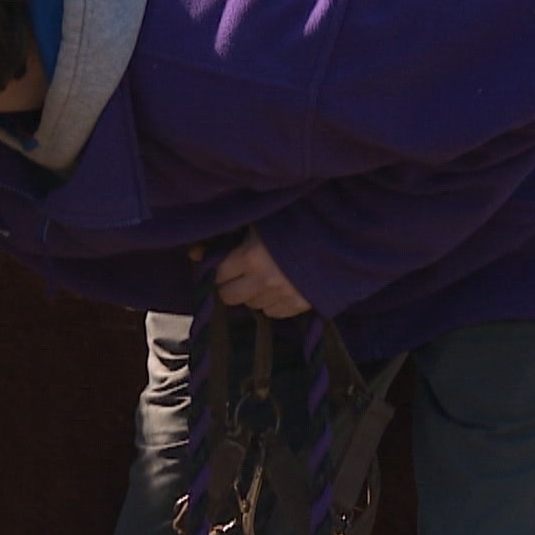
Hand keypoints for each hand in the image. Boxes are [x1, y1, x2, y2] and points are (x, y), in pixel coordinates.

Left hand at [195, 227, 311, 318]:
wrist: (342, 232)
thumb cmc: (297, 220)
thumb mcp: (259, 221)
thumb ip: (227, 236)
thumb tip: (193, 253)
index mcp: (251, 256)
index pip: (218, 275)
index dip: (218, 269)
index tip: (223, 263)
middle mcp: (264, 280)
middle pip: (229, 297)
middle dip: (230, 285)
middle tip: (239, 274)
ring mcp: (283, 295)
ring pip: (252, 305)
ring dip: (252, 294)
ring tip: (264, 277)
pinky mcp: (301, 305)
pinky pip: (273, 314)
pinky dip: (272, 303)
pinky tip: (279, 287)